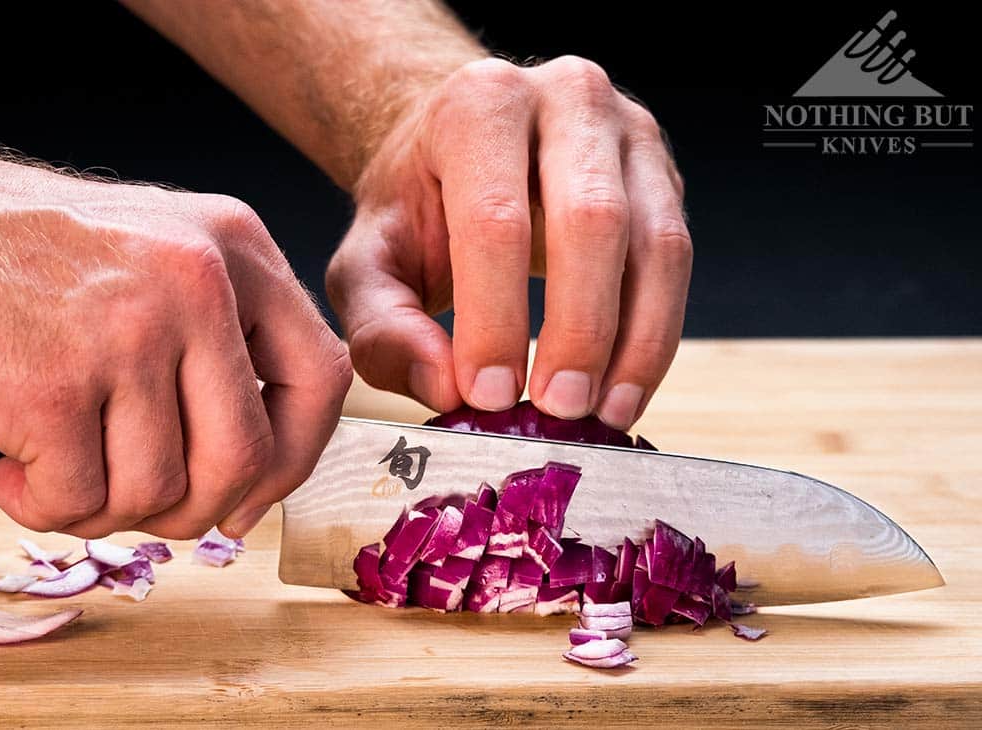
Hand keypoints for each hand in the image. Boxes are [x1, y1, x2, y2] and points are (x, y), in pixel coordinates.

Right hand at [0, 141, 349, 538]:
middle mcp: (194, 282)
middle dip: (195, 507)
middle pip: (246, 456)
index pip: (319, 377)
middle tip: (142, 502)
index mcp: (234, 246)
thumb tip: (258, 479)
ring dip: (104, 506)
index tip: (252, 492)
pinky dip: (41, 506)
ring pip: (159, 491)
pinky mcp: (50, 388)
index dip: (294, 456)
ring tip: (57, 462)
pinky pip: (79, 503)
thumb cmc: (23, 258)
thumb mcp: (156, 257)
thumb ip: (220, 348)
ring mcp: (123, 333)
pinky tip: (10, 465)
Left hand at [326, 57, 690, 428]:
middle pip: (591, 219)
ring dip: (634, 342)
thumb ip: (384, 328)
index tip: (488, 395)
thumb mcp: (368, 263)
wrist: (458, 149)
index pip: (495, 218)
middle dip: (579, 329)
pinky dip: (655, 335)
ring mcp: (627, 131)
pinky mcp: (662, 174)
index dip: (496, 317)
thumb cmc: (413, 207)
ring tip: (600, 414)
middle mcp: (565, 98)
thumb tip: (445, 388)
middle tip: (556, 408)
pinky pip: (677, 259)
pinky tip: (624, 391)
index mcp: (478, 105)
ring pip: (655, 241)